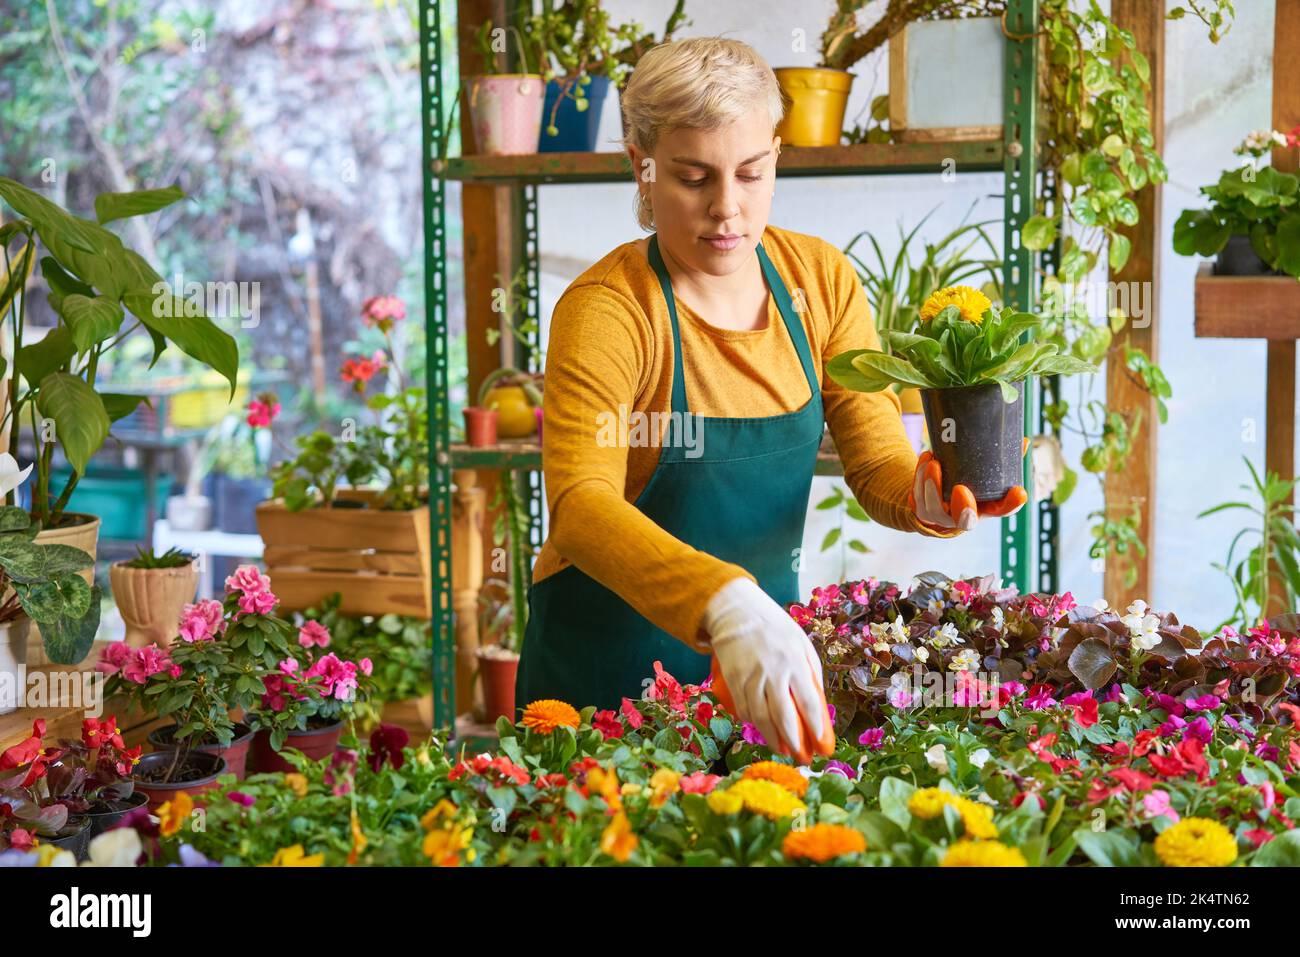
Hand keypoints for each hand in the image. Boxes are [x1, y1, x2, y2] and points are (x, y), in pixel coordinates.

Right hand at [701, 577, 834, 763]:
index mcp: (795, 663)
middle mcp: (773, 673)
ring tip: (783, 751)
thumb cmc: (775, 628)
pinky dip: (754, 723)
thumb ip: (809, 672)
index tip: (821, 744)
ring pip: (761, 718)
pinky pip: (745, 710)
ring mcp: (751, 678)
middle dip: (794, 742)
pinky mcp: (734, 682)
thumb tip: (816, 705)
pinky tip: (763, 729)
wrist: (737, 613)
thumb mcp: (801, 644)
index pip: (809, 702)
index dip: (816, 727)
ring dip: (773, 739)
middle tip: (802, 758)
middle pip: (784, 717)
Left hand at [909, 440, 1029, 531]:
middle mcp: (964, 518)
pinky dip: (919, 477)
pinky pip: (916, 498)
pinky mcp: (921, 511)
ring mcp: (940, 518)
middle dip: (963, 507)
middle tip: (961, 488)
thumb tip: (1024, 441)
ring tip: (933, 461)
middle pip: (965, 521)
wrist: (936, 499)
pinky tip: (926, 458)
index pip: (1003, 510)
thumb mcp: (986, 476)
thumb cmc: (968, 485)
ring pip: (933, 508)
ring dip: (932, 485)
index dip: (1012, 503)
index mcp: (986, 510)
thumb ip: (1003, 461)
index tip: (1019, 491)